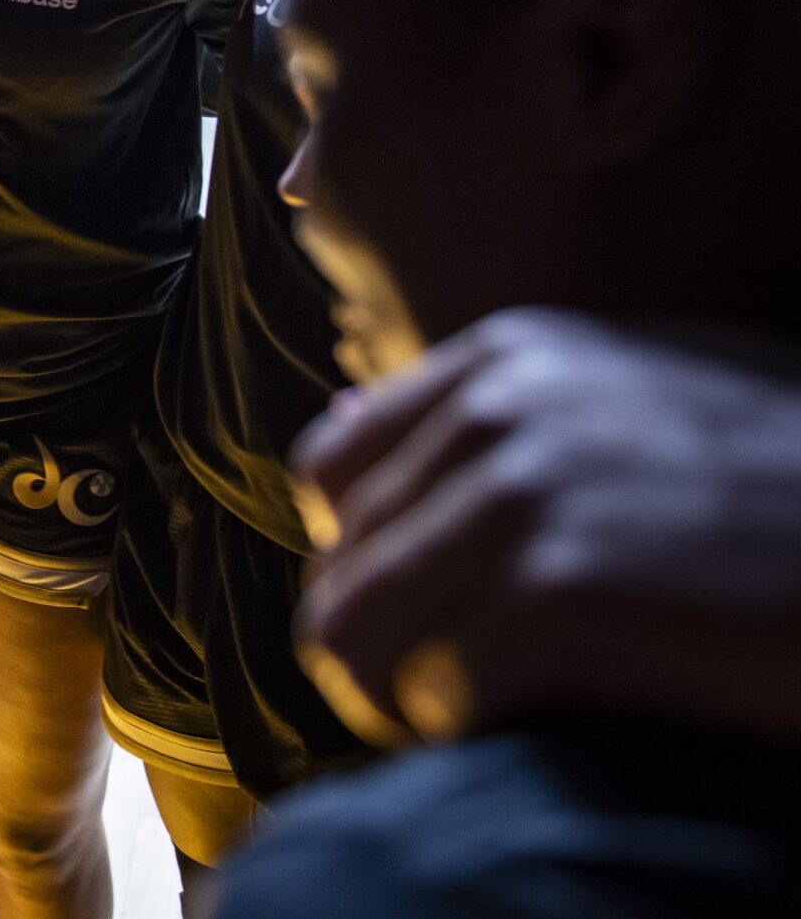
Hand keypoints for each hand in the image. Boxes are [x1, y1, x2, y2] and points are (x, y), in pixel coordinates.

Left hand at [292, 307, 800, 744]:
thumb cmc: (791, 475)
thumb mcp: (647, 385)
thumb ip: (503, 405)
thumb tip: (344, 437)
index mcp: (508, 359)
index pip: (333, 471)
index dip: (361, 553)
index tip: (412, 606)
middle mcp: (497, 416)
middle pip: (341, 567)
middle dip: (387, 643)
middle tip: (455, 689)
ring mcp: (523, 504)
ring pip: (359, 634)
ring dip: (411, 693)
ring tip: (479, 714)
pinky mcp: (558, 602)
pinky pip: (445, 691)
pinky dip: (478, 729)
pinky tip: (543, 726)